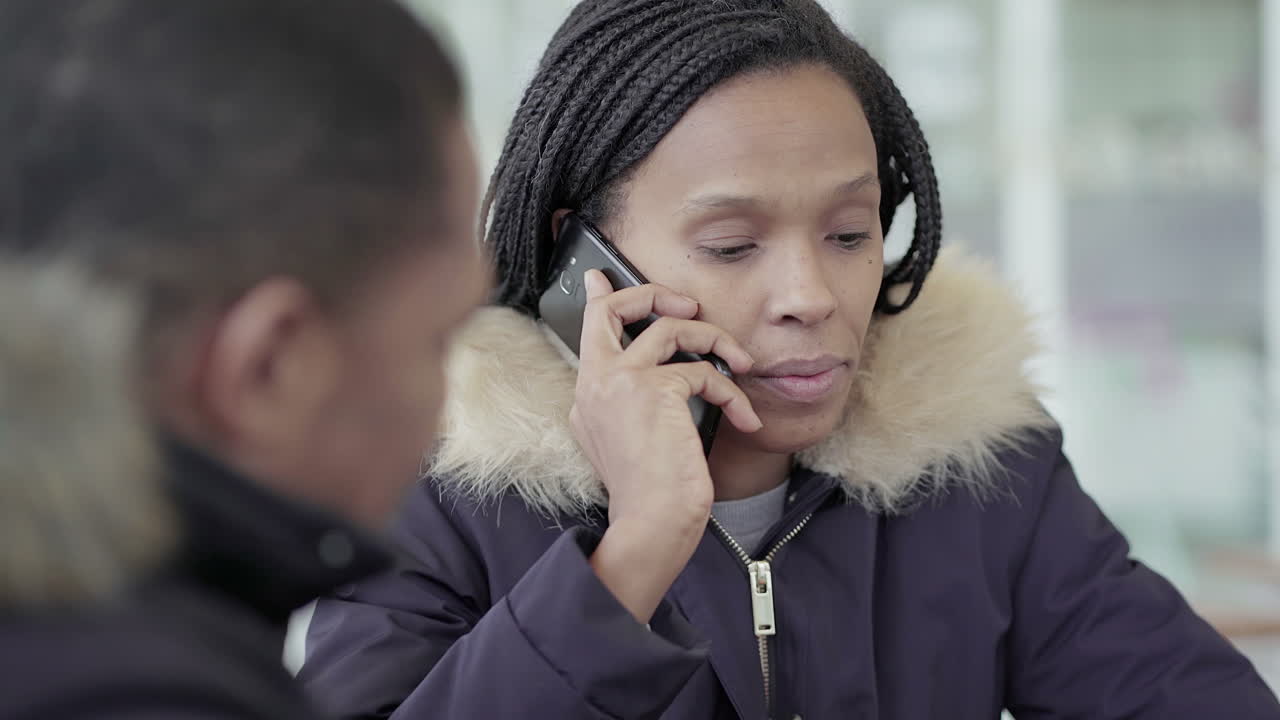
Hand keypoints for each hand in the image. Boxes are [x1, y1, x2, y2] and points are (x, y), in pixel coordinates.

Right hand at [572, 270, 759, 621]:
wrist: (651, 524)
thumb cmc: (651, 496)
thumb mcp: (631, 443)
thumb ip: (634, 405)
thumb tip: (672, 378)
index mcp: (588, 396)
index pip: (590, 331)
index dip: (600, 298)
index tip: (601, 277)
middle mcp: (595, 383)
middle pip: (613, 308)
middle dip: (654, 293)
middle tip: (690, 306)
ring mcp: (620, 382)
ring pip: (672, 328)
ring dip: (717, 341)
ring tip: (740, 366)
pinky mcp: (653, 390)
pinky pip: (704, 371)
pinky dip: (732, 391)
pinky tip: (744, 418)